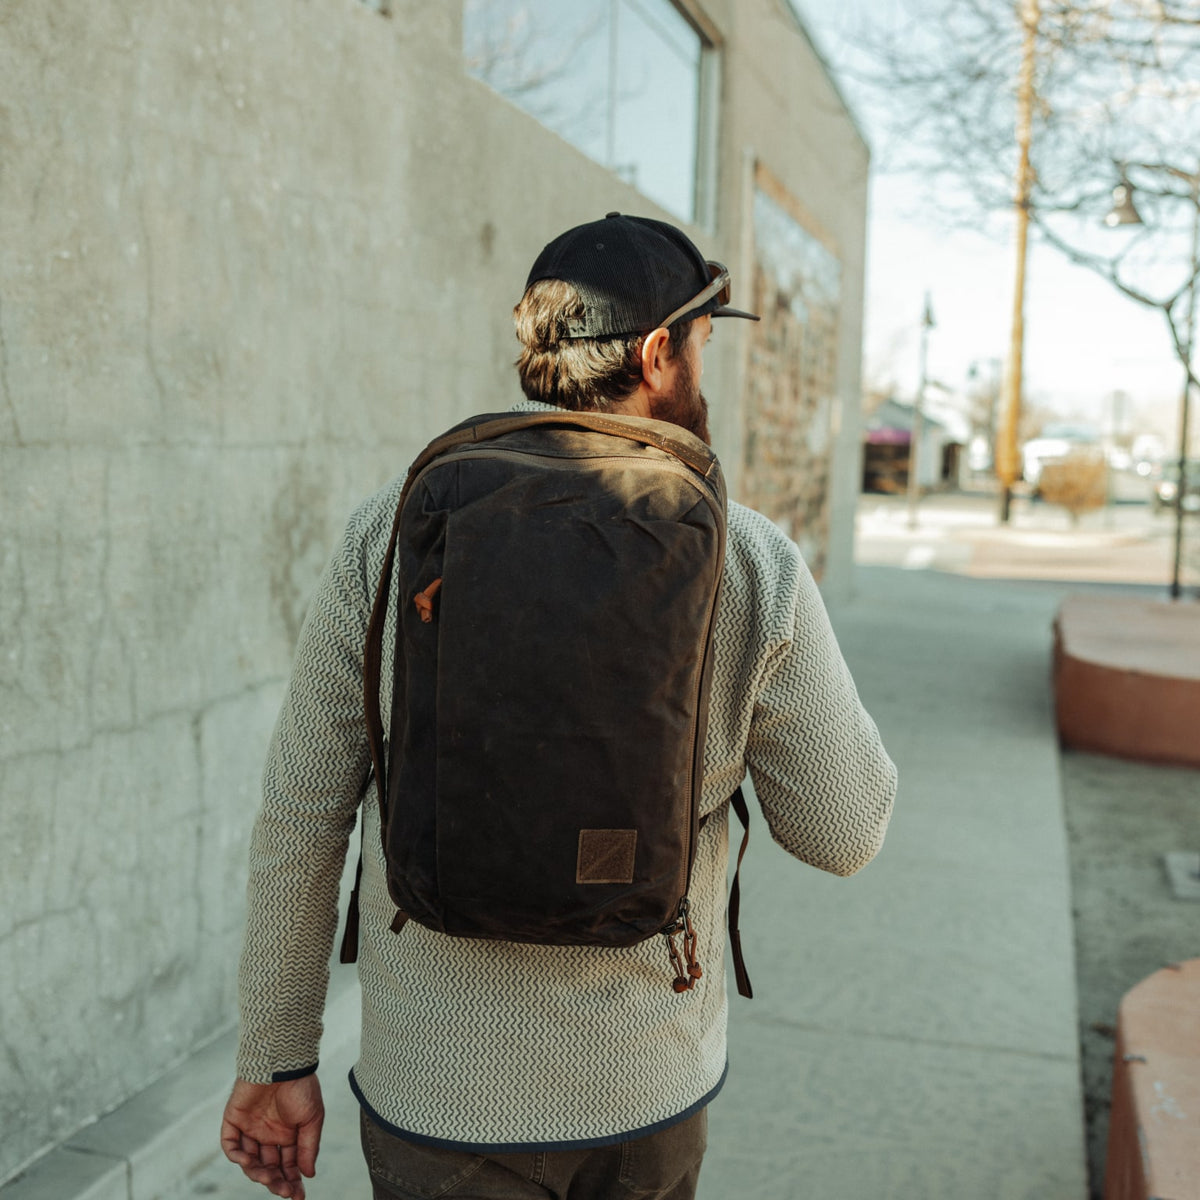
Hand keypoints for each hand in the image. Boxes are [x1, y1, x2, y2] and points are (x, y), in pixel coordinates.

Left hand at [220, 1075, 323, 1198]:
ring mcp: (250, 1128)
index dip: (292, 1181)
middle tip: (285, 1191)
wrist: (283, 1062)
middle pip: (269, 1167)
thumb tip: (308, 1175)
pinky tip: (248, 1162)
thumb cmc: (301, 1087)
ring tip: (269, 1178)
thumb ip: (308, 1147)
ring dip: (258, 1173)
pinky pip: (230, 1145)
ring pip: (250, 1161)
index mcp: (287, 1134)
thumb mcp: (312, 1119)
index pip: (287, 1165)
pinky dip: (237, 1156)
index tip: (298, 1196)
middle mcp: (268, 1134)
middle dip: (277, 1182)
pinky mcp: (233, 1120)